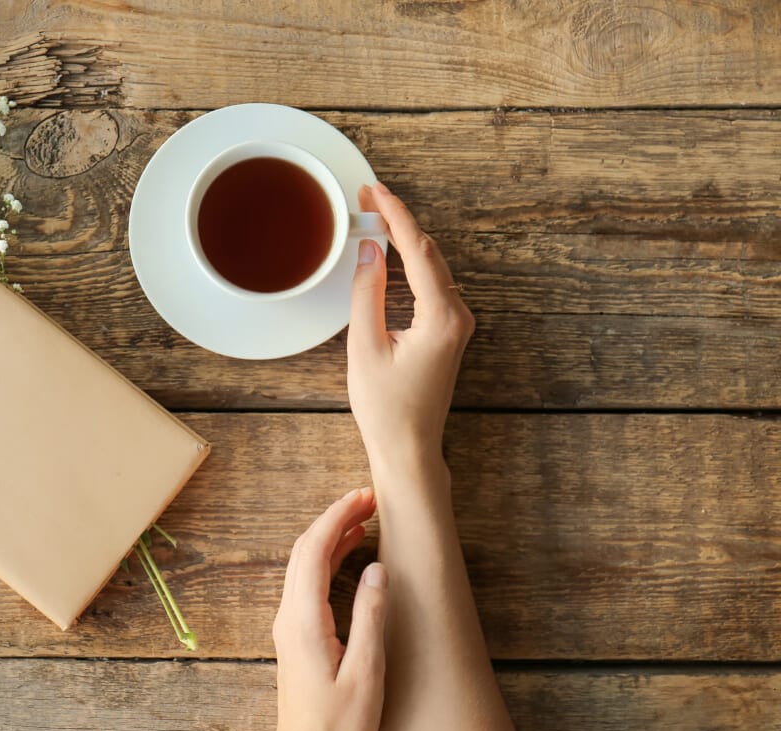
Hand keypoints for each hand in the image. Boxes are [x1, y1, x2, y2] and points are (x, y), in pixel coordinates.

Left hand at [270, 487, 388, 730]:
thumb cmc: (336, 726)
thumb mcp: (365, 673)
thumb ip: (371, 618)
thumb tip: (378, 569)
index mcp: (304, 619)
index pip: (314, 550)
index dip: (338, 516)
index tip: (364, 496)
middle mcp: (289, 614)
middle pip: (305, 548)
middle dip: (336, 516)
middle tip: (370, 499)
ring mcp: (289, 622)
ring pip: (305, 562)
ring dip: (332, 534)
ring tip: (365, 517)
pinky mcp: (296, 632)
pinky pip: (308, 579)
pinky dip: (329, 556)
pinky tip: (352, 553)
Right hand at [349, 182, 474, 473]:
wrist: (408, 448)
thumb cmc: (385, 408)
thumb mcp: (365, 347)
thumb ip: (367, 293)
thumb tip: (371, 250)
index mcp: (441, 318)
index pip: (418, 250)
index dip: (395, 214)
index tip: (374, 190)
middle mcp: (458, 317)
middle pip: (429, 253)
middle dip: (399, 221)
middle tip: (367, 198)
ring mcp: (457, 325)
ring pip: (433, 267)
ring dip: (405, 240)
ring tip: (375, 216)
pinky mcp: (449, 334)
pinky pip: (432, 285)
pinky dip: (412, 263)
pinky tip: (392, 254)